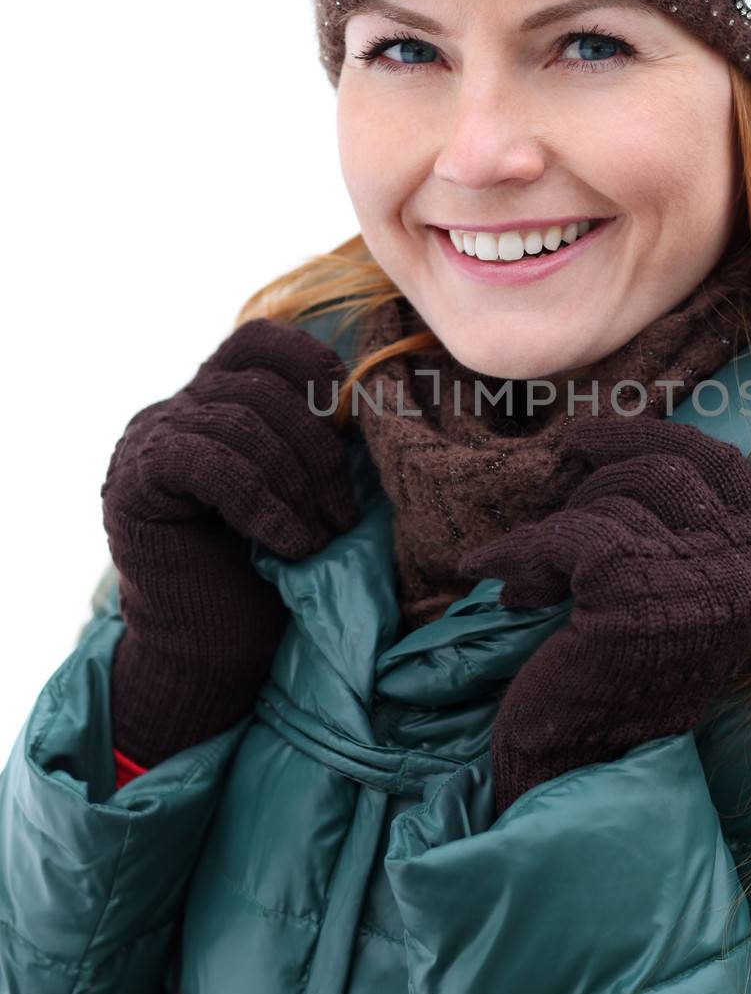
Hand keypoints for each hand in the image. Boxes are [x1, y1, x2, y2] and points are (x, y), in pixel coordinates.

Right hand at [101, 317, 359, 764]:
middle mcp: (173, 410)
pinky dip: (261, 503)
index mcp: (212, 401)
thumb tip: (374, 404)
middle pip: (260, 388)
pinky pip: (208, 463)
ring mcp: (146, 441)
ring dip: (295, 484)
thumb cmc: (263, 576)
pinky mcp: (133, 483)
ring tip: (318, 537)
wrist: (208, 652)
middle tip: (344, 516)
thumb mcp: (300, 493)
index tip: (350, 418)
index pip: (257, 341)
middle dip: (318, 451)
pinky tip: (288, 544)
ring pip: (239, 423)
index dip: (310, 363)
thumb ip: (312, 443)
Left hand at [459, 415, 750, 816]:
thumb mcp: (670, 597)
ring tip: (534, 576)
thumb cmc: (615, 682)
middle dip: (598, 479)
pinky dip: (516, 552)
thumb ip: (676, 533)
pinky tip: (490, 574)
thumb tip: (617, 443)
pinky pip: (563, 534)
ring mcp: (696, 581)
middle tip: (557, 516)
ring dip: (558, 526)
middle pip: (668, 468)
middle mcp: (746, 574)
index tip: (591, 440)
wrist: (582, 770)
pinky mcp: (632, 591)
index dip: (654, 436)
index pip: (723, 467)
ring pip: (615, 497)